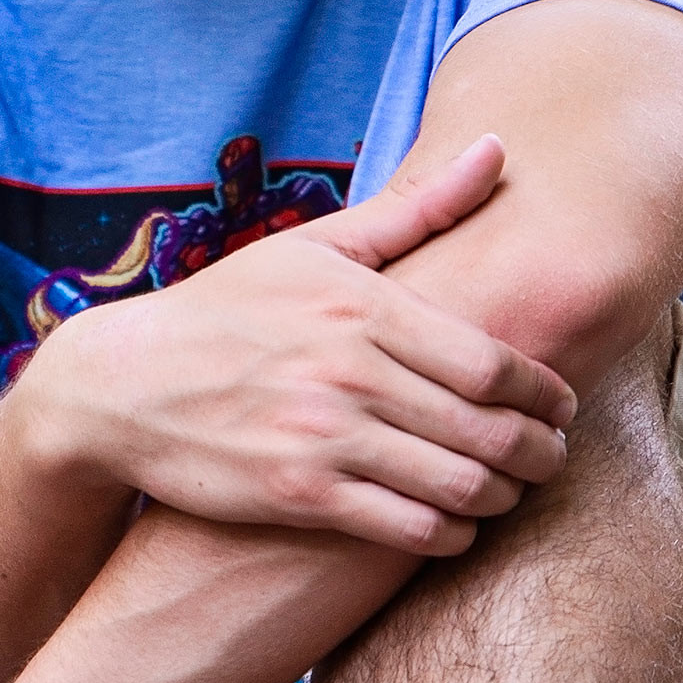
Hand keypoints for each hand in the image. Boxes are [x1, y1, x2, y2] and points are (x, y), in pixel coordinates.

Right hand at [18, 136, 575, 554]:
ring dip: (502, 496)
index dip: (546, 394)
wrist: (121, 385)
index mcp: (358, 304)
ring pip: (458, 483)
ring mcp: (321, 434)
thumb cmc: (227, 311)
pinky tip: (453, 524)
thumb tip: (495, 147)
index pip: (493, 361)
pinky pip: (407, 529)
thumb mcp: (315, 248)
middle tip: (552, 459)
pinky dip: (449, 535)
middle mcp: (346, 368)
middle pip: (488, 428)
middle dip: (540, 453)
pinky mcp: (298, 493)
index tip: (562, 406)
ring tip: (509, 491)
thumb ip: (414, 208)